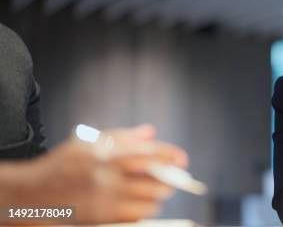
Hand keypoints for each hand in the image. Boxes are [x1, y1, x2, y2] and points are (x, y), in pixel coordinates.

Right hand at [22, 125, 188, 223]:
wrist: (31, 192)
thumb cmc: (62, 164)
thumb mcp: (89, 142)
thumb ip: (122, 137)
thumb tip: (150, 132)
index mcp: (105, 153)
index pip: (147, 153)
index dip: (169, 156)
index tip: (182, 160)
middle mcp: (106, 175)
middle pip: (151, 179)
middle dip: (167, 180)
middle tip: (172, 180)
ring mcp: (103, 197)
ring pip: (146, 201)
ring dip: (157, 198)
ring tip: (157, 194)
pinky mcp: (99, 216)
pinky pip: (133, 217)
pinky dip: (143, 212)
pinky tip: (143, 207)